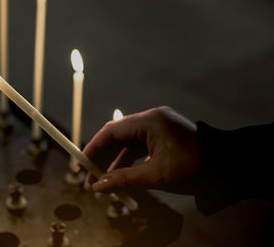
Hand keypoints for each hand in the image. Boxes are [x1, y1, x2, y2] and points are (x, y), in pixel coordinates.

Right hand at [83, 106, 200, 193]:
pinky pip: (138, 146)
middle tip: (88, 178)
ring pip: (126, 143)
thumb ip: (123, 178)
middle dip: (102, 158)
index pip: (112, 131)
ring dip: (113, 161)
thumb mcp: (155, 174)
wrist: (224, 165)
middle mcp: (151, 119)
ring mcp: (156, 126)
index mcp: (150, 121)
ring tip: (100, 182)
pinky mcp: (161, 135)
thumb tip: (97, 186)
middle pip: (117, 136)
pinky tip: (117, 175)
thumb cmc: (193, 167)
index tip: (80, 163)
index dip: (93, 147)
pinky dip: (127, 160)